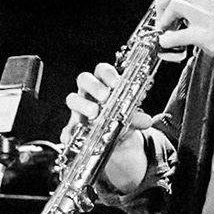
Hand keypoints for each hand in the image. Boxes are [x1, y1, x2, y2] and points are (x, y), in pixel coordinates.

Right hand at [63, 62, 152, 192]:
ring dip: (83, 105)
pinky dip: (70, 133)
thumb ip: (136, 118)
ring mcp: (78, 110)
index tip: (116, 82)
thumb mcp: (130, 119)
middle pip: (84, 79)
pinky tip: (77, 136)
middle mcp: (88, 94)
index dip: (108, 74)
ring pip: (72, 99)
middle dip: (94, 86)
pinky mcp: (71, 128)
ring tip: (94, 113)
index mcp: (104, 85)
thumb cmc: (119, 121)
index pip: (102, 71)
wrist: (115, 143)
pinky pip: (67, 129)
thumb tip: (146, 120)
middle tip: (105, 96)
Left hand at [153, 0, 213, 66]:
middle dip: (162, 4)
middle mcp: (208, 2)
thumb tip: (199, 16)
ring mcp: (205, 17)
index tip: (169, 2)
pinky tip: (169, 44)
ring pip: (173, 5)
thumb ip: (213, 8)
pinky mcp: (203, 35)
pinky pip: (177, 35)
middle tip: (162, 18)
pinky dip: (167, 40)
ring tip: (165, 29)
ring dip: (164, 18)